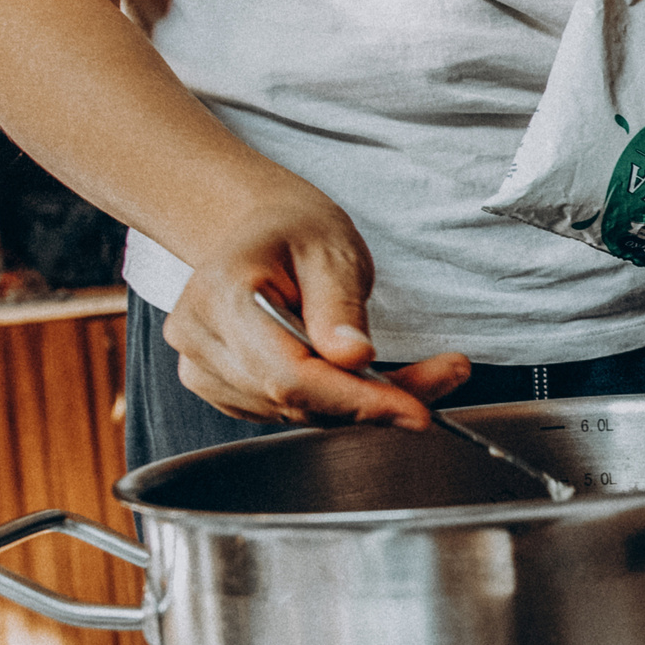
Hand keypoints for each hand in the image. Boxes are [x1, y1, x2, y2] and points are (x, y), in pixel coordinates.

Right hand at [162, 186, 470, 428]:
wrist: (260, 232)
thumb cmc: (295, 231)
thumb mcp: (332, 249)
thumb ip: (340, 305)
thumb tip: (354, 358)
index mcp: (221, 296)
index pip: (290, 374)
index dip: (356, 400)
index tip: (416, 410)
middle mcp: (200, 339)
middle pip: (295, 399)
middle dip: (373, 401)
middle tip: (444, 379)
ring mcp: (204, 369)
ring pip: (297, 413)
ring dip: (361, 404)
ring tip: (414, 375)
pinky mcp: (223, 389)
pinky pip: (289, 412)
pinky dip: (337, 404)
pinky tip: (365, 380)